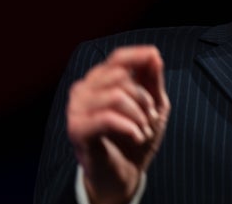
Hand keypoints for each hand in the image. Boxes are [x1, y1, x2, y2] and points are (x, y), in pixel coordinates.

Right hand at [66, 45, 169, 203]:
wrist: (122, 177)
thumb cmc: (134, 139)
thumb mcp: (152, 107)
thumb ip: (152, 80)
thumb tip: (154, 54)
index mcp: (98, 81)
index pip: (117, 58)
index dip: (137, 55)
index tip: (155, 58)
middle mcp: (82, 90)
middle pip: (120, 77)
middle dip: (144, 97)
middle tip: (151, 118)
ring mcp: (76, 109)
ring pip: (115, 96)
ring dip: (138, 115)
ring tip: (143, 130)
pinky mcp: (77, 130)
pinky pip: (107, 118)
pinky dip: (129, 127)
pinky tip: (137, 137)